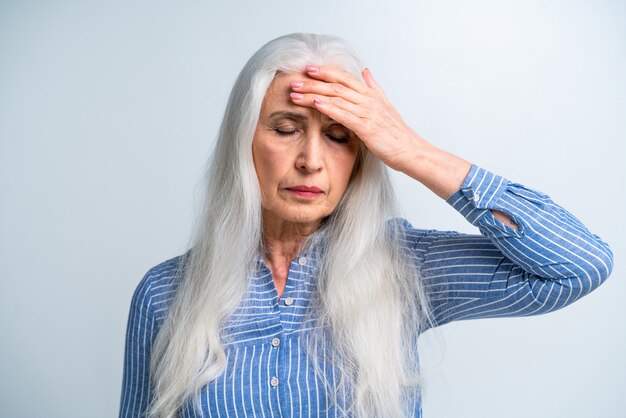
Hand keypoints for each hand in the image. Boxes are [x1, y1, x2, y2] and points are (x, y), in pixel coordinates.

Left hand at [290, 64, 471, 199]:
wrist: (410, 151)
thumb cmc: (396, 133)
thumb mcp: (385, 106)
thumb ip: (374, 87)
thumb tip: (365, 71)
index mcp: (371, 94)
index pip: (344, 77)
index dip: (325, 71)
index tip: (309, 69)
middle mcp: (369, 100)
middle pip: (336, 85)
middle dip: (313, 82)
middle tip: (294, 80)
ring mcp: (368, 112)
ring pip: (336, 97)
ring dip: (313, 94)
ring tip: (295, 93)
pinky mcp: (366, 127)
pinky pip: (343, 114)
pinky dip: (328, 107)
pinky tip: (314, 104)